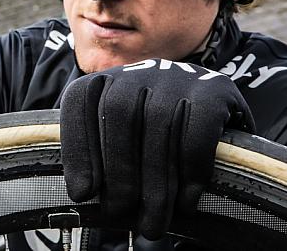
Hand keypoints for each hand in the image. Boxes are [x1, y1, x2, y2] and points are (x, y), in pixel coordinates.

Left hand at [60, 59, 254, 239]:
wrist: (215, 110)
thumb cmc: (154, 135)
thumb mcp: (120, 137)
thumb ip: (100, 154)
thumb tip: (83, 193)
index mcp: (104, 79)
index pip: (80, 103)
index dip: (78, 149)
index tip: (82, 193)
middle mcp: (137, 71)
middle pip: (118, 114)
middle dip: (117, 170)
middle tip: (119, 212)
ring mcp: (176, 75)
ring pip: (158, 126)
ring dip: (154, 183)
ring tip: (152, 223)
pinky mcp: (214, 88)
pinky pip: (197, 132)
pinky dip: (190, 173)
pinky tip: (186, 203)